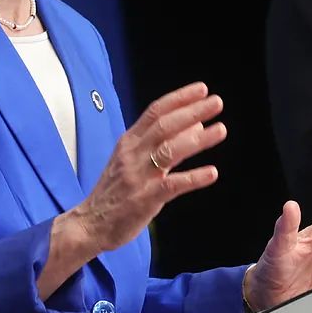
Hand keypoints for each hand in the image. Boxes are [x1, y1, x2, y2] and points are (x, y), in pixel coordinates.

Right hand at [72, 82, 226, 252]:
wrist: (90, 223)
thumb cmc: (116, 190)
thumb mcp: (133, 160)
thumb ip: (162, 142)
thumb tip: (195, 124)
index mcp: (129, 141)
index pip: (155, 111)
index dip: (179, 98)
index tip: (202, 89)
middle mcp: (133, 154)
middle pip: (164, 125)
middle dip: (192, 111)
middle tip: (217, 102)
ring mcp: (138, 176)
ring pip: (170, 150)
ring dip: (197, 139)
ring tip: (221, 130)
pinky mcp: (144, 199)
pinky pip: (172, 185)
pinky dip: (193, 178)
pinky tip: (212, 173)